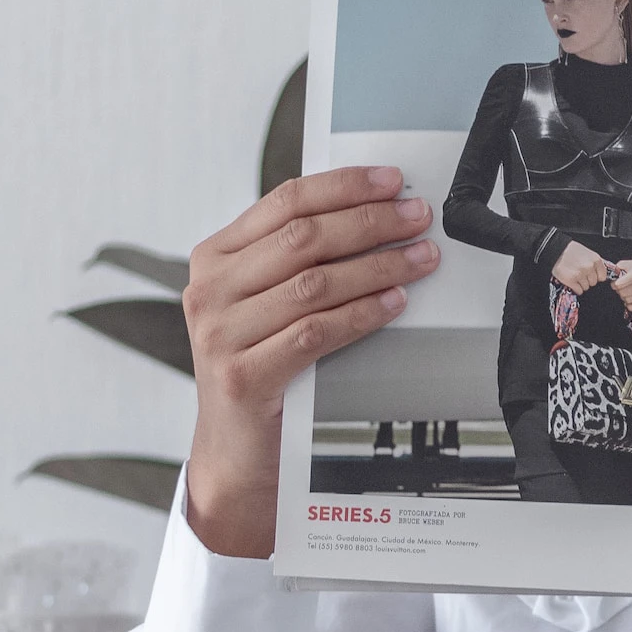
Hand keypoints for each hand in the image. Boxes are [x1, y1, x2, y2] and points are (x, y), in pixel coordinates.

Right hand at [183, 166, 439, 556]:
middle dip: (370, 222)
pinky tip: (394, 305)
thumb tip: (372, 217)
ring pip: (314, 284)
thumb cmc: (262, 368)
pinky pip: (316, 333)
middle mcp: (210, 289)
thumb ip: (297, 262)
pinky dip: (361, 315)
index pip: (284, 201)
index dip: (343, 186)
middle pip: (303, 238)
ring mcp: (221, 333)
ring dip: (377, 267)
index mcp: (215, 258)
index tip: (391, 181)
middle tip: (418, 218)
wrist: (236, 451)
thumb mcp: (267, 304)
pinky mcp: (244, 376)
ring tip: (420, 260)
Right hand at [550, 240, 609, 296]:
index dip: (597, 277)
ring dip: (581, 284)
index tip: (592, 275)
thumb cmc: (571, 250)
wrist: (556, 249)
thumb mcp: (588, 253)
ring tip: (575, 276)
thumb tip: (600, 273)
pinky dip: (575, 288)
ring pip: (586, 287)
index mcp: (595, 260)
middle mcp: (589, 268)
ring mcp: (580, 275)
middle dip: (588, 280)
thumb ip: (595, 263)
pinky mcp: (571, 280)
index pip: (602, 277)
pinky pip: (579, 290)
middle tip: (580, 274)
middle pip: (594, 283)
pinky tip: (572, 281)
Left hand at [608, 255, 631, 310]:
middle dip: (619, 291)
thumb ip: (617, 269)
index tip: (614, 283)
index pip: (620, 284)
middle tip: (620, 288)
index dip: (614, 284)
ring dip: (624, 297)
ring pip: (628, 300)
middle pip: (623, 293)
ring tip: (626, 292)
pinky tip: (630, 299)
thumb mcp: (628, 264)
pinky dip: (630, 305)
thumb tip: (611, 278)